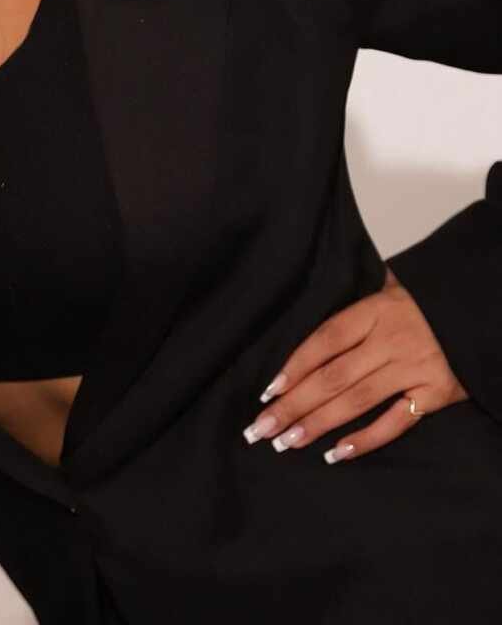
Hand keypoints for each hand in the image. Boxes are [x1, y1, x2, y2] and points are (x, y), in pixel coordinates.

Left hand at [241, 266, 468, 462]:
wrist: (481, 312)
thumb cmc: (427, 300)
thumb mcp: (391, 287)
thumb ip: (355, 299)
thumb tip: (313, 290)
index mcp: (374, 311)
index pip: (324, 340)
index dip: (294, 366)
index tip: (268, 391)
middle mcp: (390, 341)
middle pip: (332, 377)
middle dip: (293, 405)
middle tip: (262, 428)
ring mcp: (412, 369)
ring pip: (356, 401)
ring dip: (318, 424)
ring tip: (287, 442)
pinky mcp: (435, 394)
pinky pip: (396, 422)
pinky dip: (366, 439)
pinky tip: (337, 452)